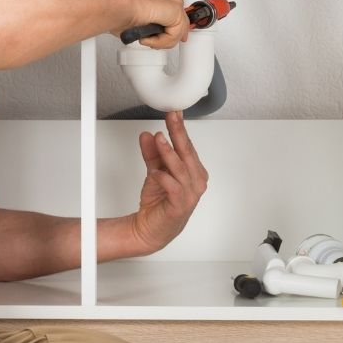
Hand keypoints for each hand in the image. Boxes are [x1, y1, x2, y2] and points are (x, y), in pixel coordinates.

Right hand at [118, 0, 188, 48]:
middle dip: (170, 34)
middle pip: (178, 17)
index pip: (170, 6)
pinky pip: (175, 34)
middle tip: (155, 42)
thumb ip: (147, 18)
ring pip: (177, 28)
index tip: (165, 33)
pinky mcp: (176, 10)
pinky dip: (161, 41)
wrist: (117, 6)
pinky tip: (148, 38)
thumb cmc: (117, 8)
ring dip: (161, 40)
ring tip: (146, 39)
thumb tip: (149, 30)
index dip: (170, 23)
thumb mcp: (134, 12)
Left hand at [129, 112, 207, 253]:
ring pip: (181, 169)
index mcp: (194, 171)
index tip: (174, 113)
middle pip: (187, 153)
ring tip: (159, 139)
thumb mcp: (154, 171)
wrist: (150, 229)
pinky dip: (164, 178)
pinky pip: (174, 188)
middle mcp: (196, 181)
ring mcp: (190, 195)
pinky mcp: (180, 206)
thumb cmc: (159, 202)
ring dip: (170, 153)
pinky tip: (156, 171)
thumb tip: (147, 135)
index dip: (180, 128)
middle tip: (171, 117)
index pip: (188, 145)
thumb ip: (152, 153)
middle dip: (179, 133)